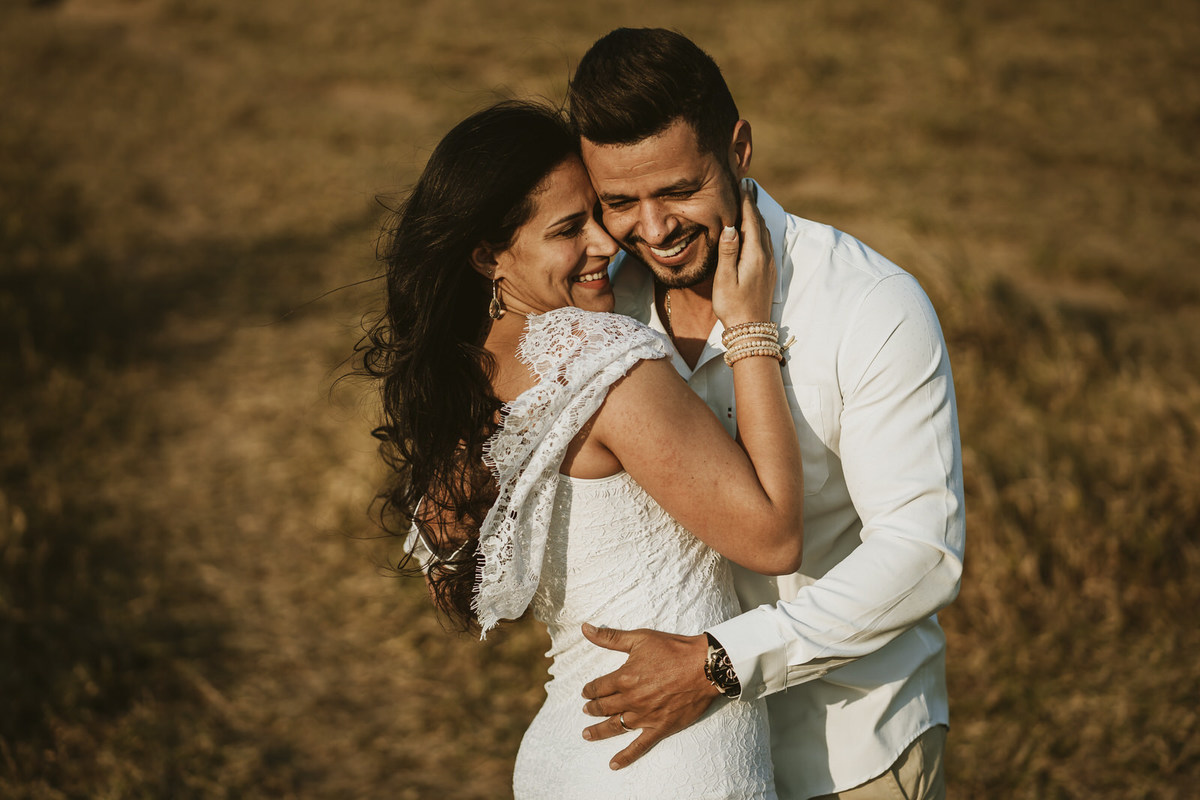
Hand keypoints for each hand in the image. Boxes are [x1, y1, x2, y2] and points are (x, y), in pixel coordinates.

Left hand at [579, 623, 718, 769]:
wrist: (705, 666)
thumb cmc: (673, 649)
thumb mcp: (640, 638)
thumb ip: (610, 637)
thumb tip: (585, 628)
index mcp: (624, 678)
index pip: (599, 686)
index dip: (589, 689)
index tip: (585, 692)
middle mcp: (632, 699)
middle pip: (604, 707)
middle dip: (592, 708)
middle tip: (586, 710)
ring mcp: (645, 716)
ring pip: (615, 727)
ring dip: (599, 731)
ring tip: (587, 734)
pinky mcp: (660, 728)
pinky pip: (640, 746)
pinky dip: (626, 756)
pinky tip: (613, 764)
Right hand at [711, 180, 775, 327]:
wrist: (751, 330)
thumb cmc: (733, 306)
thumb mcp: (726, 279)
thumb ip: (728, 252)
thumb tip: (730, 227)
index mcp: (755, 255)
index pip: (751, 221)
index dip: (746, 202)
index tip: (743, 184)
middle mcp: (765, 256)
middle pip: (760, 223)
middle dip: (752, 204)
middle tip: (745, 186)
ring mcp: (769, 264)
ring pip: (764, 232)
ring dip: (756, 216)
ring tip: (748, 203)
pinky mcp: (767, 271)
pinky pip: (765, 242)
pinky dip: (758, 229)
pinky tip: (753, 229)